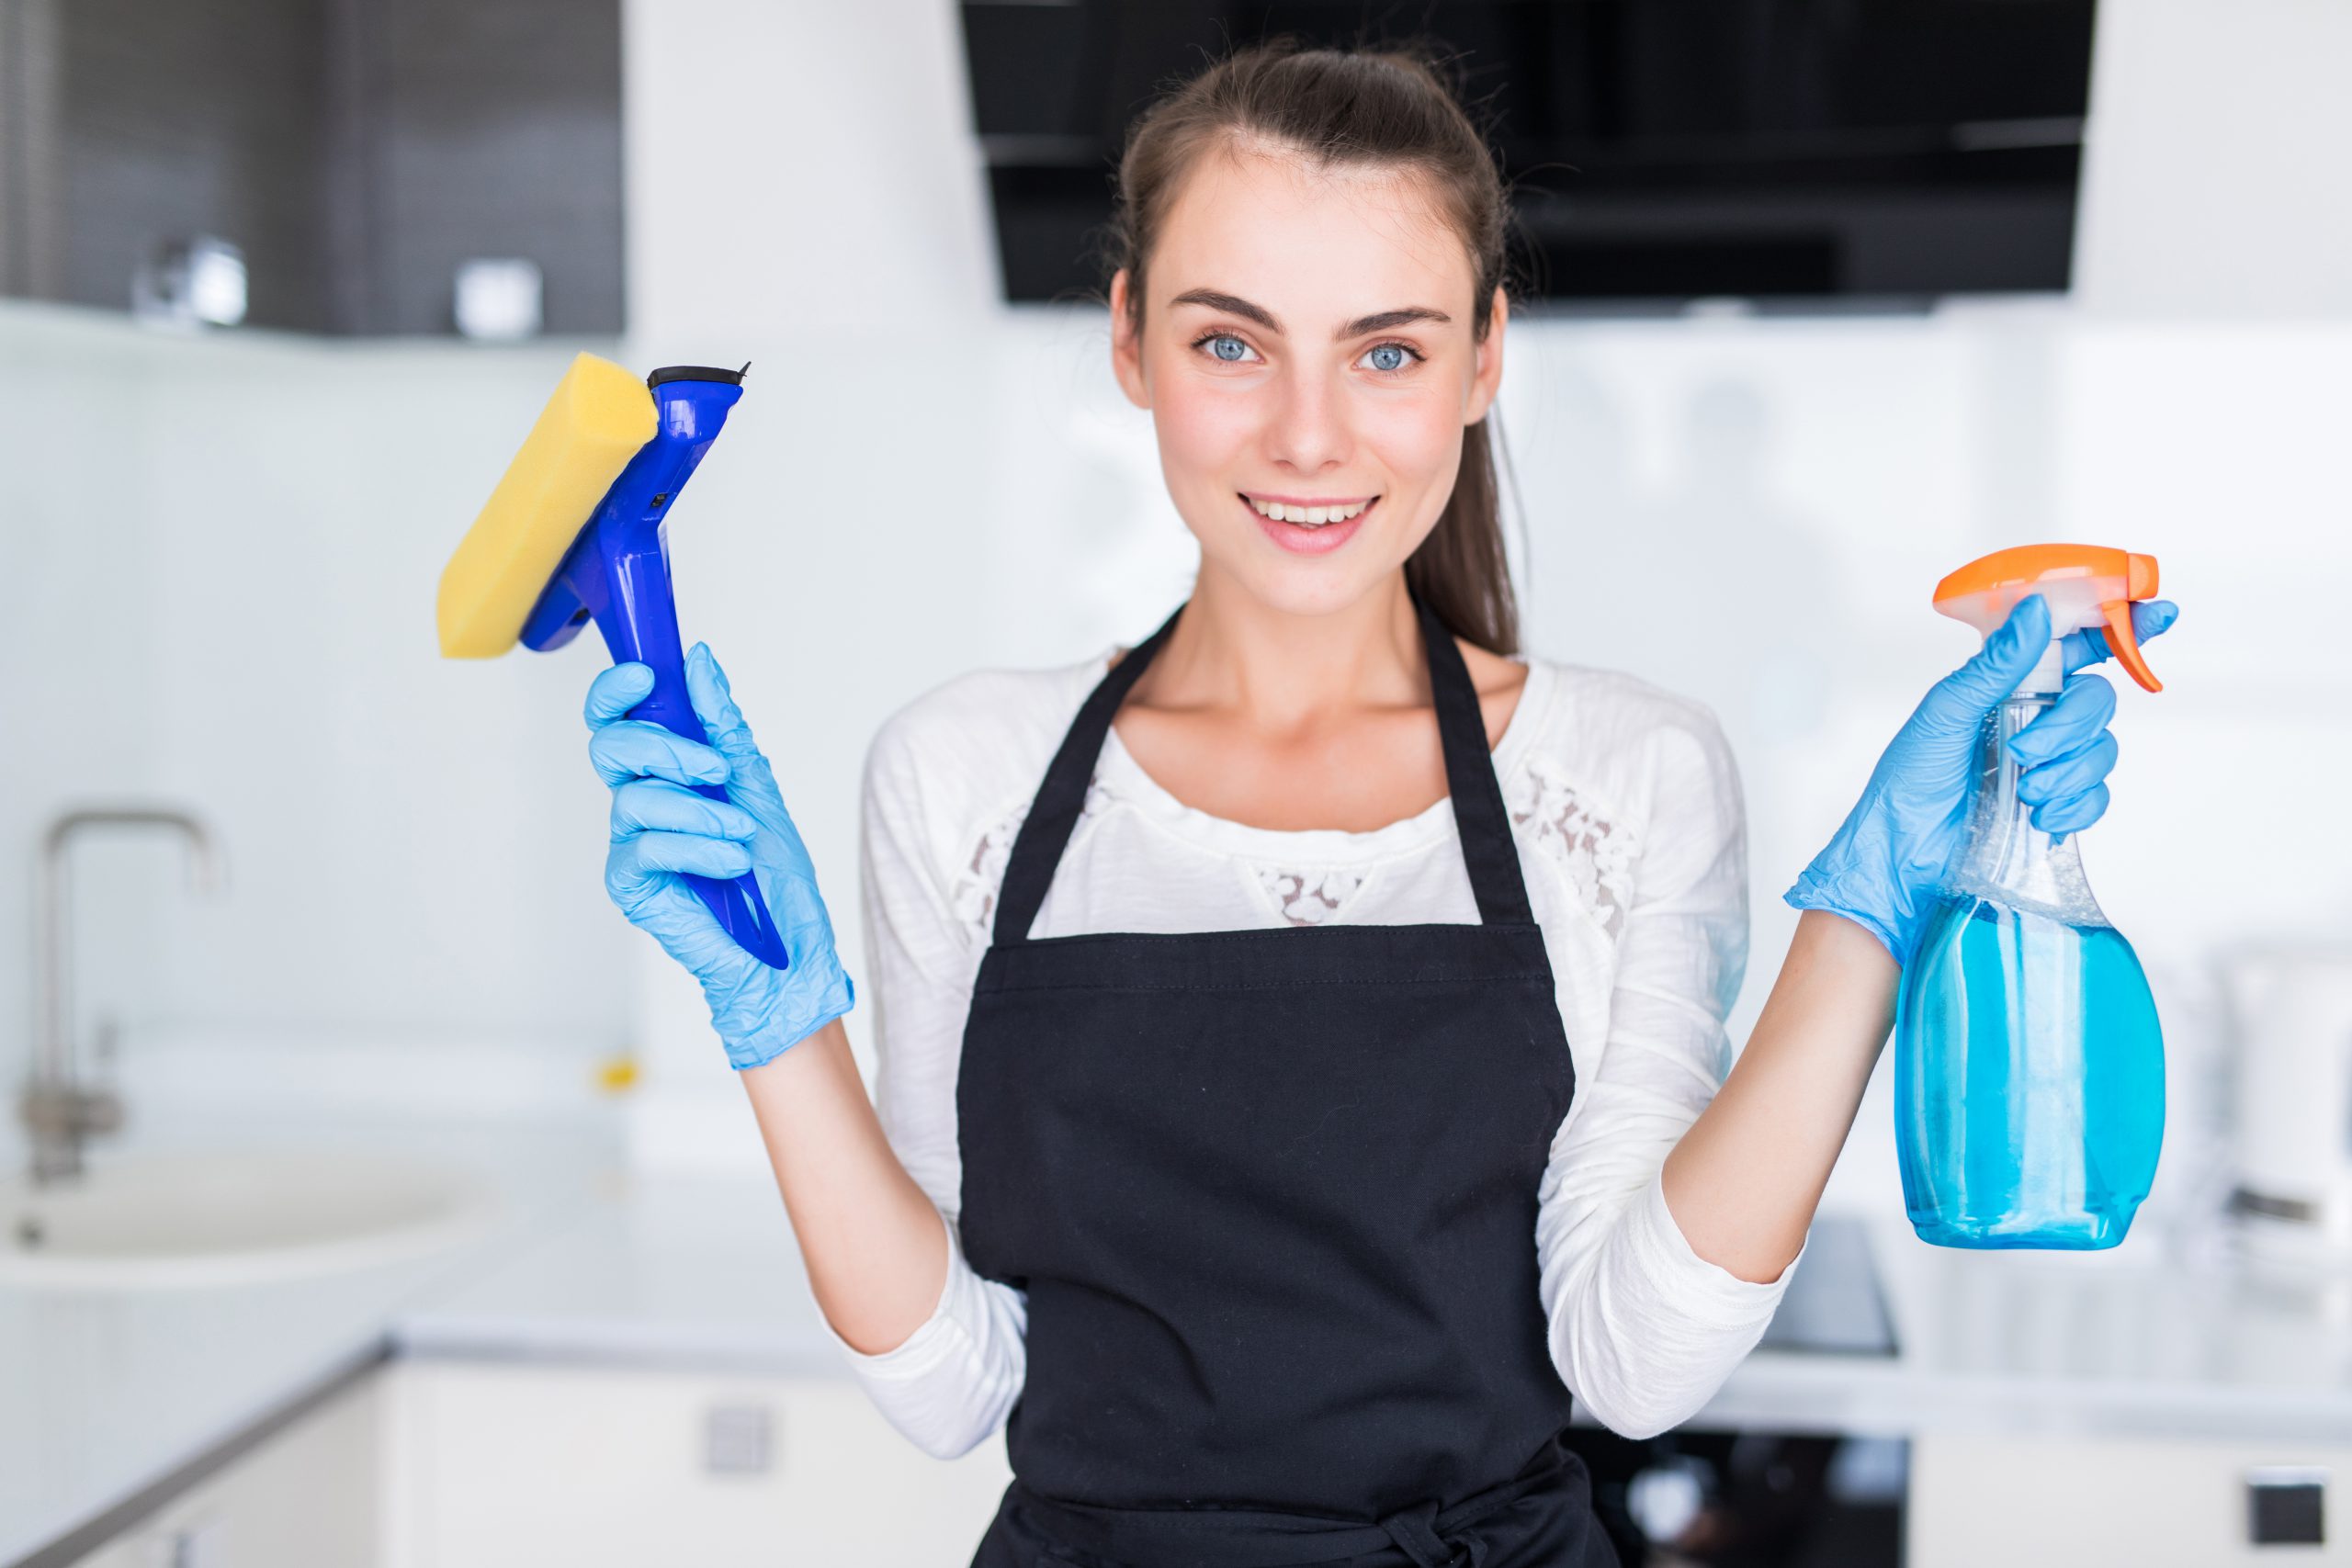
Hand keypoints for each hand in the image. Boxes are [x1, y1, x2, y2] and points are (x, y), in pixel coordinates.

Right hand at [585, 643, 853, 1067]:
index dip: (617, 690)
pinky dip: (697, 848)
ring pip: (635, 799)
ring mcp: (631, 845)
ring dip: (699, 811)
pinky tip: (731, 862)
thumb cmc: (774, 874)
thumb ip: (724, 726)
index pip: (617, 718)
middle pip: (611, 747)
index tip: (647, 675)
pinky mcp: (632, 885)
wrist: (789, 945)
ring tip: (741, 835)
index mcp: (665, 773)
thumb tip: (700, 662)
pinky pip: (647, 847)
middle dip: (665, 748)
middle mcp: (640, 803)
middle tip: (716, 770)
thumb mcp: (756, 785)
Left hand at [1784, 593, 2179, 963]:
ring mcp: (2050, 761)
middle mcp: (2035, 717)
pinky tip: (2041, 818)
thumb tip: (2035, 608)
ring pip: (2102, 749)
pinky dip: (2075, 807)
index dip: (2120, 626)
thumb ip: (1996, 665)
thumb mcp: (1946, 714)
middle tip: (2024, 752)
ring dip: (2068, 772)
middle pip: (2097, 700)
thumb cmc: (1910, 780)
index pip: (2074, 644)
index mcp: (2009, 684)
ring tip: (2024, 791)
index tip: (2158, 613)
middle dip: (2069, 727)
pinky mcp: (2056, 803)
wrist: (1904, 853)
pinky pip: (2097, 796)